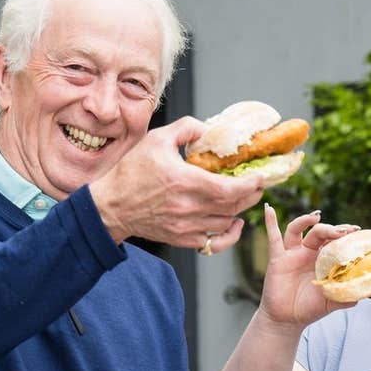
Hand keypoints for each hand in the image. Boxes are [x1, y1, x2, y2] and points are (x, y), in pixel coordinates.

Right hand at [88, 116, 264, 249]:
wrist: (110, 207)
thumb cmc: (131, 172)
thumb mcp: (156, 139)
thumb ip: (185, 128)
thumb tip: (207, 129)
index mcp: (184, 181)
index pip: (229, 189)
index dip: (251, 184)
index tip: (261, 176)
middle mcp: (188, 207)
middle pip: (233, 206)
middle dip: (251, 195)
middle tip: (258, 184)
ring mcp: (186, 226)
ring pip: (226, 222)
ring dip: (239, 210)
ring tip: (243, 197)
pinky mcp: (182, 239)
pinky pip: (214, 242)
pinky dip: (228, 233)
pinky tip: (231, 222)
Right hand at [256, 205, 358, 326]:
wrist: (287, 320)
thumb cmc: (310, 308)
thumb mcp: (332, 302)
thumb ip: (347, 295)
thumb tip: (365, 291)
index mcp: (324, 259)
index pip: (335, 240)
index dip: (345, 234)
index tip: (356, 230)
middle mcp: (309, 252)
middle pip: (319, 232)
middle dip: (331, 228)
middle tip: (342, 230)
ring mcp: (292, 253)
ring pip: (297, 230)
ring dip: (305, 220)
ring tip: (315, 216)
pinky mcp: (277, 258)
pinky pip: (273, 238)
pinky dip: (270, 222)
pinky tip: (269, 210)